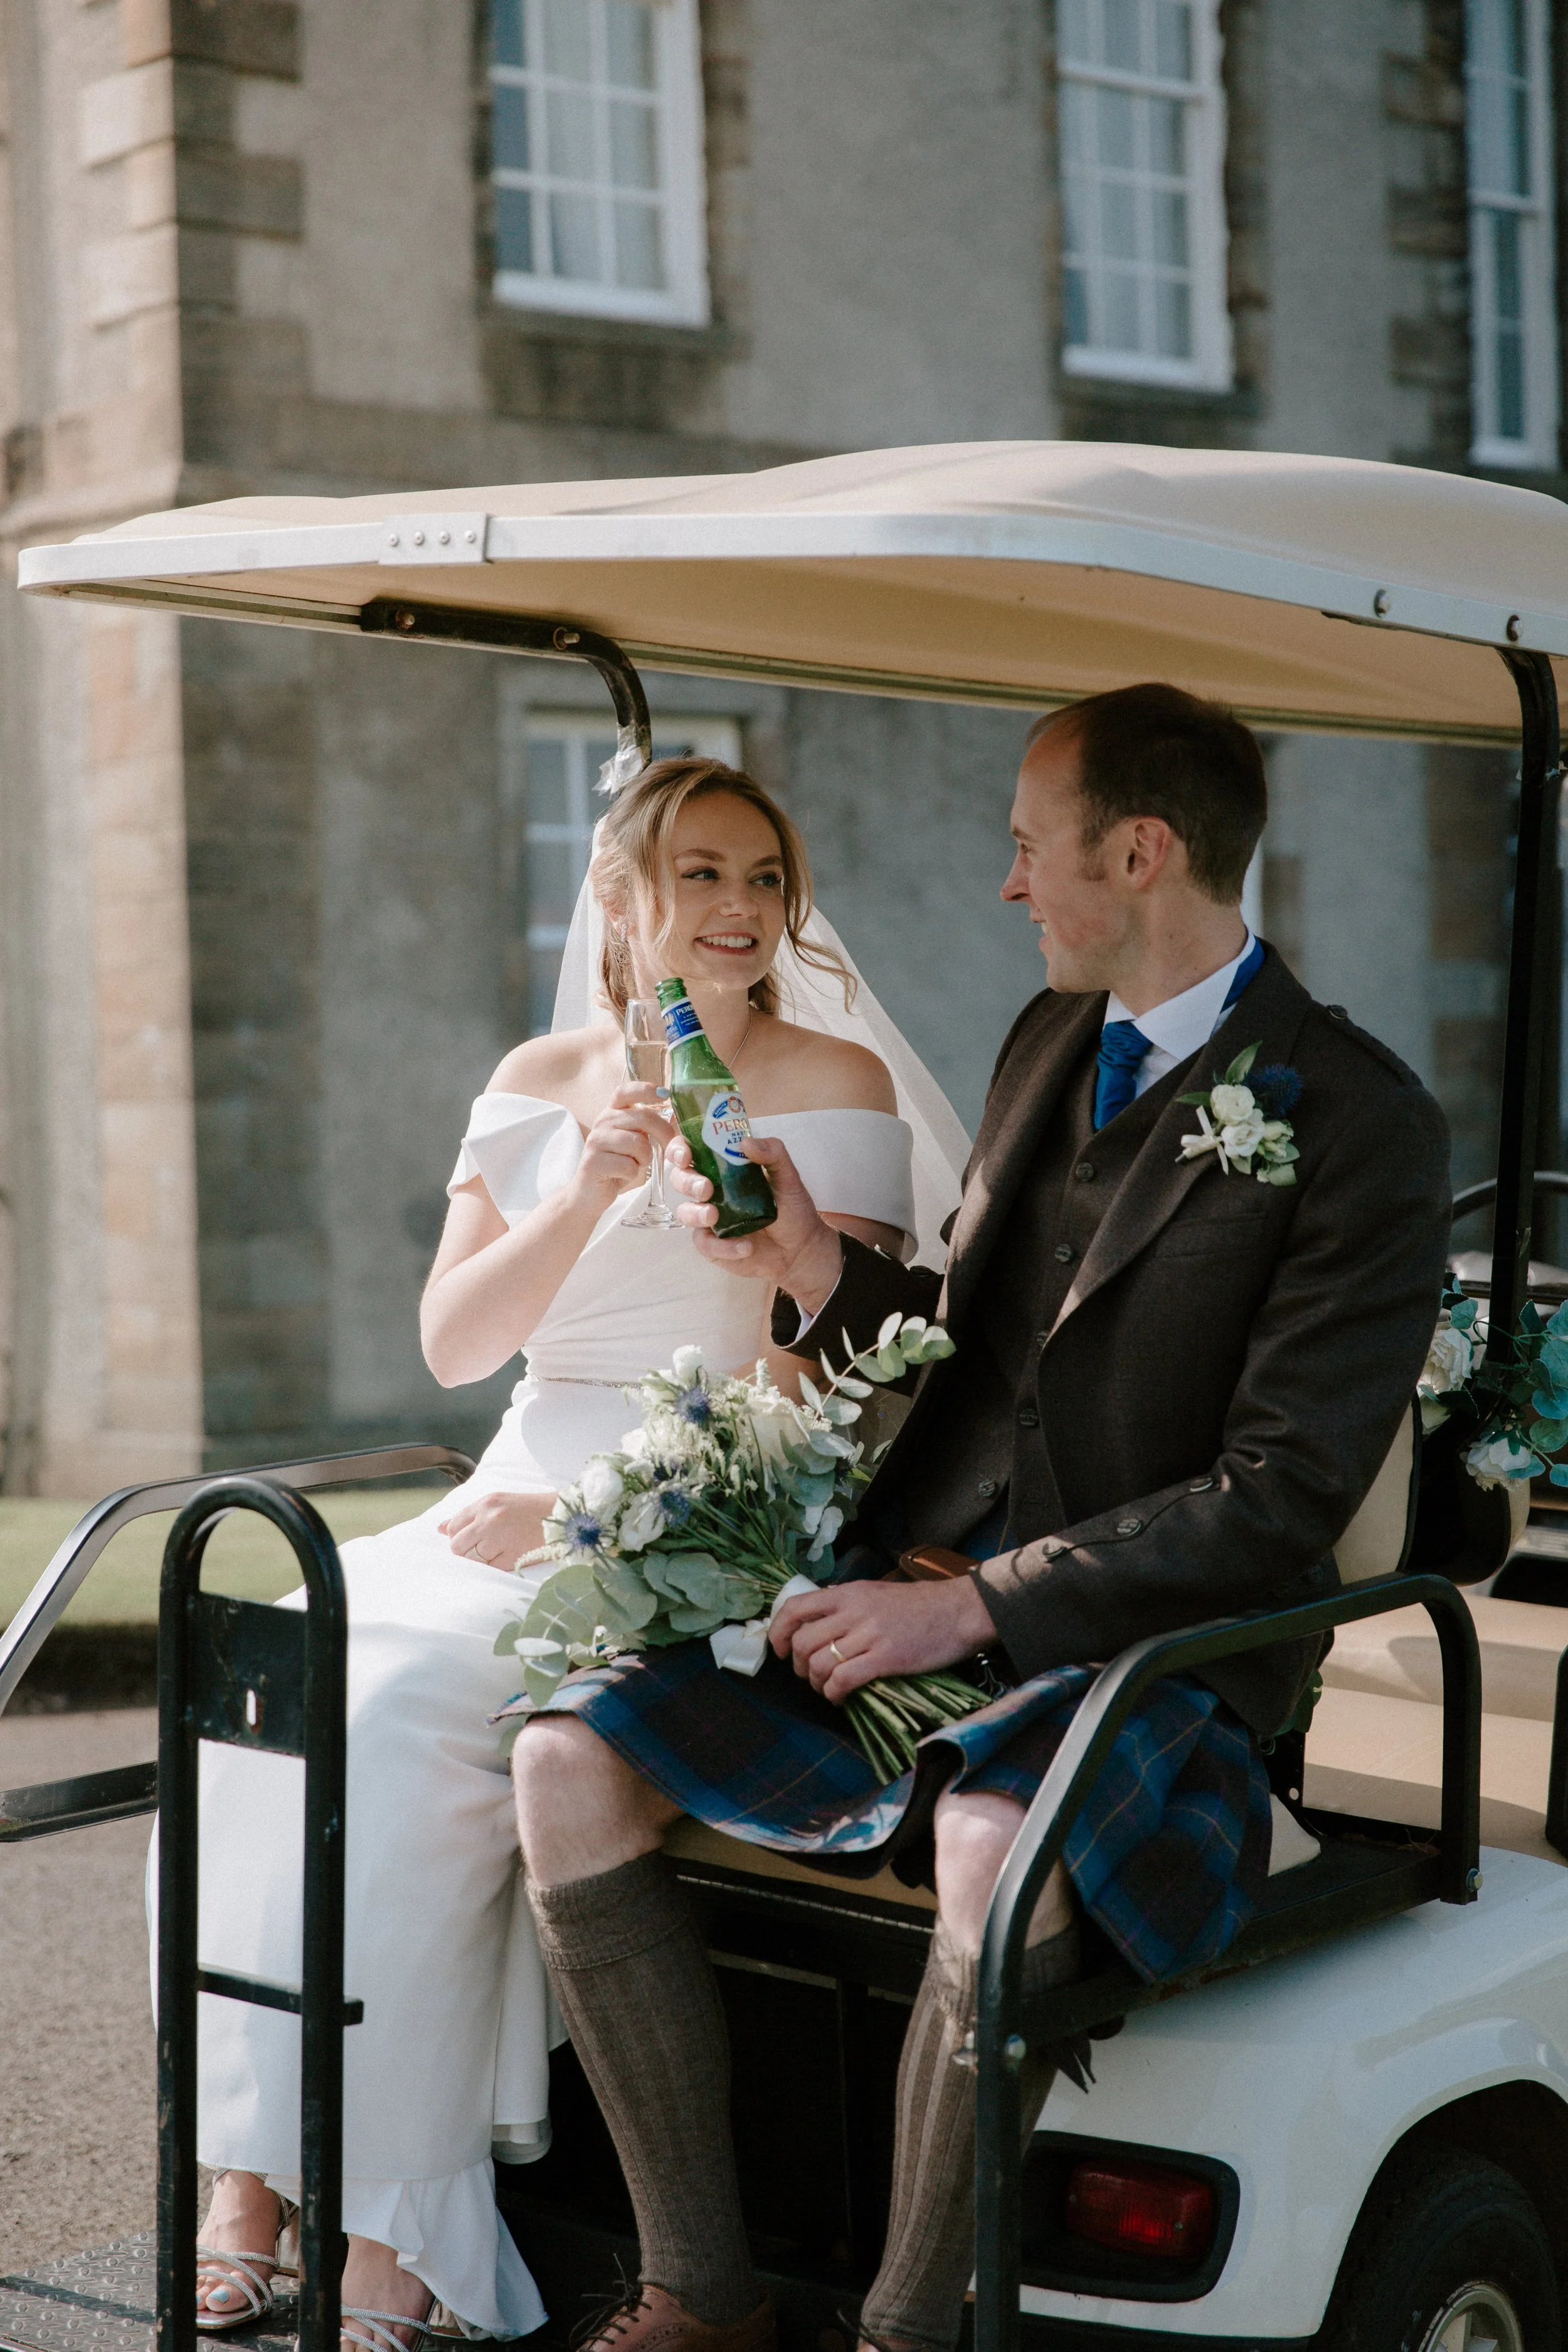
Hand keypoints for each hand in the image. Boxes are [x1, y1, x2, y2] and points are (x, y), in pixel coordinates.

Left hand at [439, 1489, 556, 1567]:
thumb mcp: (498, 1502)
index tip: (468, 1539)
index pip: (453, 1526)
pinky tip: (505, 1556)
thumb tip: (440, 1528)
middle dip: (464, 1551)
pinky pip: (489, 1568)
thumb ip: (469, 1514)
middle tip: (480, 1549)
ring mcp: (499, 1539)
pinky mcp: (511, 1557)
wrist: (561, 1516)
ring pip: (471, 1559)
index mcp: (485, 1504)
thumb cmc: (529, 1509)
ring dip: (479, 1559)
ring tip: (496, 1552)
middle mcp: (489, 1520)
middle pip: (457, 1546)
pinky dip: (493, 1566)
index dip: (457, 1536)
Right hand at [572, 1084, 674, 1208]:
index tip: (665, 1094)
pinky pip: (628, 1165)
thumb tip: (675, 1120)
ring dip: (644, 1158)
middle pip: (643, 1118)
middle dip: (664, 1134)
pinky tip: (622, 1175)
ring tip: (634, 1163)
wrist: (589, 1192)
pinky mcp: (593, 1162)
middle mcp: (602, 1121)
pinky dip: (632, 1173)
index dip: (645, 1090)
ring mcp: (596, 1141)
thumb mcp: (633, 1142)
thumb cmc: (617, 1165)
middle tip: (670, 1146)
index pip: (625, 1092)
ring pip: (638, 1144)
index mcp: (612, 1113)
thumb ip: (648, 1128)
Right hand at [665, 1133, 843, 1313]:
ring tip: (714, 1216)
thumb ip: (773, 1153)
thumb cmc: (792, 1209)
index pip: (691, 1153)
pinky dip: (722, 1247)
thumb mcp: (788, 1176)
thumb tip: (745, 1143)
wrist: (800, 1249)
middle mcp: (712, 1191)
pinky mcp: (714, 1246)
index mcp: (724, 1169)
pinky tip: (745, 1246)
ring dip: (696, 1213)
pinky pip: (704, 1244)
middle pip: (680, 1180)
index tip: (686, 1155)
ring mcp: (710, 1219)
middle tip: (706, 1188)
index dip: (679, 1150)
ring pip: (685, 1212)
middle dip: (687, 1182)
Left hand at [771, 1574, 996, 1704]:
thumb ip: (847, 1606)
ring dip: (817, 1684)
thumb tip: (819, 1626)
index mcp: (848, 1593)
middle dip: (800, 1667)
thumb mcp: (876, 1593)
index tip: (782, 1651)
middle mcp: (853, 1611)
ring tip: (829, 1689)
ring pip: (820, 1664)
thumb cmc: (920, 1605)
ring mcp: (869, 1634)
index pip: (795, 1607)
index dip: (779, 1632)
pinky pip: (844, 1680)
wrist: (959, 1611)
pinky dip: (835, 1694)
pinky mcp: (887, 1658)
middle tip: (812, 1676)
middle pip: (804, 1642)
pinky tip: (842, 1699)